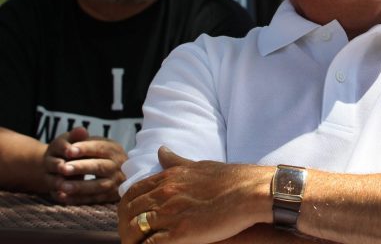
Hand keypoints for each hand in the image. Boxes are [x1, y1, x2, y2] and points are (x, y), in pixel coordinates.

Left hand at [44, 126, 125, 203]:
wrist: (119, 172)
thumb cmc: (100, 154)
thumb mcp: (97, 143)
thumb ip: (85, 138)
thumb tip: (80, 130)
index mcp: (114, 150)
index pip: (100, 148)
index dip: (84, 149)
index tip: (68, 150)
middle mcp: (117, 166)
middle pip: (99, 167)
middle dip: (81, 168)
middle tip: (63, 168)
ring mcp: (115, 182)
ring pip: (98, 185)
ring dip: (79, 186)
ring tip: (62, 186)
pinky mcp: (110, 196)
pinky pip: (94, 199)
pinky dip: (78, 199)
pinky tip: (63, 196)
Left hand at [119, 147, 272, 243]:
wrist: (251, 192)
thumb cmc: (231, 179)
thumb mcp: (199, 165)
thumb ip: (176, 161)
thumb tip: (161, 150)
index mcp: (168, 178)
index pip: (133, 193)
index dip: (128, 208)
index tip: (131, 218)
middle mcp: (165, 193)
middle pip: (128, 212)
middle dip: (125, 226)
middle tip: (132, 236)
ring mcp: (170, 213)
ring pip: (134, 230)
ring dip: (132, 240)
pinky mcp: (179, 233)